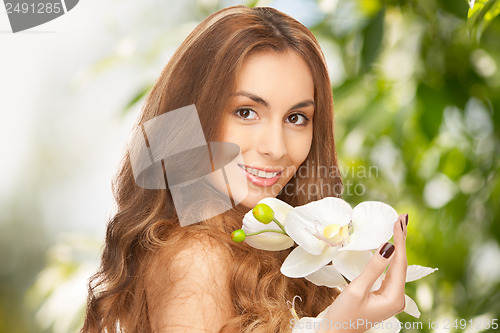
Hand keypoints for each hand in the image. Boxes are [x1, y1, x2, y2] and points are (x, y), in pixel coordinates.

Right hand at [317, 214, 407, 332]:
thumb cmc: (343, 316)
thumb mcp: (356, 290)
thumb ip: (373, 268)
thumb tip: (388, 246)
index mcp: (394, 297)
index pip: (400, 262)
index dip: (400, 240)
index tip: (399, 221)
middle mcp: (397, 297)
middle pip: (401, 263)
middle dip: (401, 239)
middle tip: (401, 218)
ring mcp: (390, 297)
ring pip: (395, 266)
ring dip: (396, 246)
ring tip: (397, 227)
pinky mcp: (382, 295)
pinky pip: (388, 272)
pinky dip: (388, 257)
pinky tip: (388, 246)